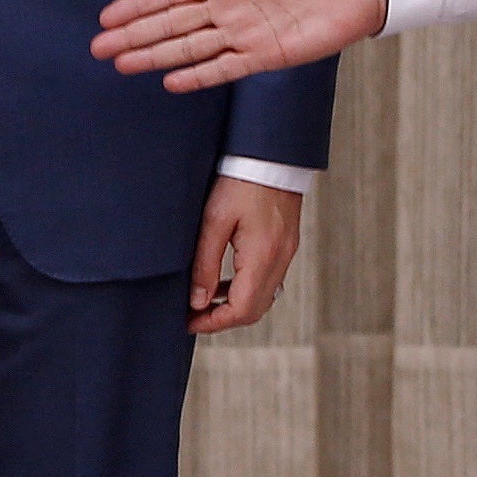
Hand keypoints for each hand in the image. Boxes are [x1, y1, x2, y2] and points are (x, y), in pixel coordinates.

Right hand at [93, 0, 385, 90]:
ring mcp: (247, 33)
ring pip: (191, 47)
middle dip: (136, 33)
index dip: (143, 1)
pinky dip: (200, 76)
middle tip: (98, 47)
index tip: (110, 14)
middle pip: (173, 23)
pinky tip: (171, 82)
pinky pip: (227, 68)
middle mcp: (231, 7)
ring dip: (157, 55)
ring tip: (121, 63)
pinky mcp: (268, 55)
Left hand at [187, 176, 302, 334]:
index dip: (213, 322)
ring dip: (235, 304)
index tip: (190, 322)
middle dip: (223, 318)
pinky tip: (226, 279)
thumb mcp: (214, 220)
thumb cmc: (241, 179)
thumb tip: (197, 300)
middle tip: (195, 316)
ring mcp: (287, 251)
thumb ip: (205, 263)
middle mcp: (280, 259)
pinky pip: (269, 279)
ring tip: (205, 299)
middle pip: (255, 310)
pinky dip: (247, 288)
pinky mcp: (287, 243)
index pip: (242, 309)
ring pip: (264, 297)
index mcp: (263, 255)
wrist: (271, 153)